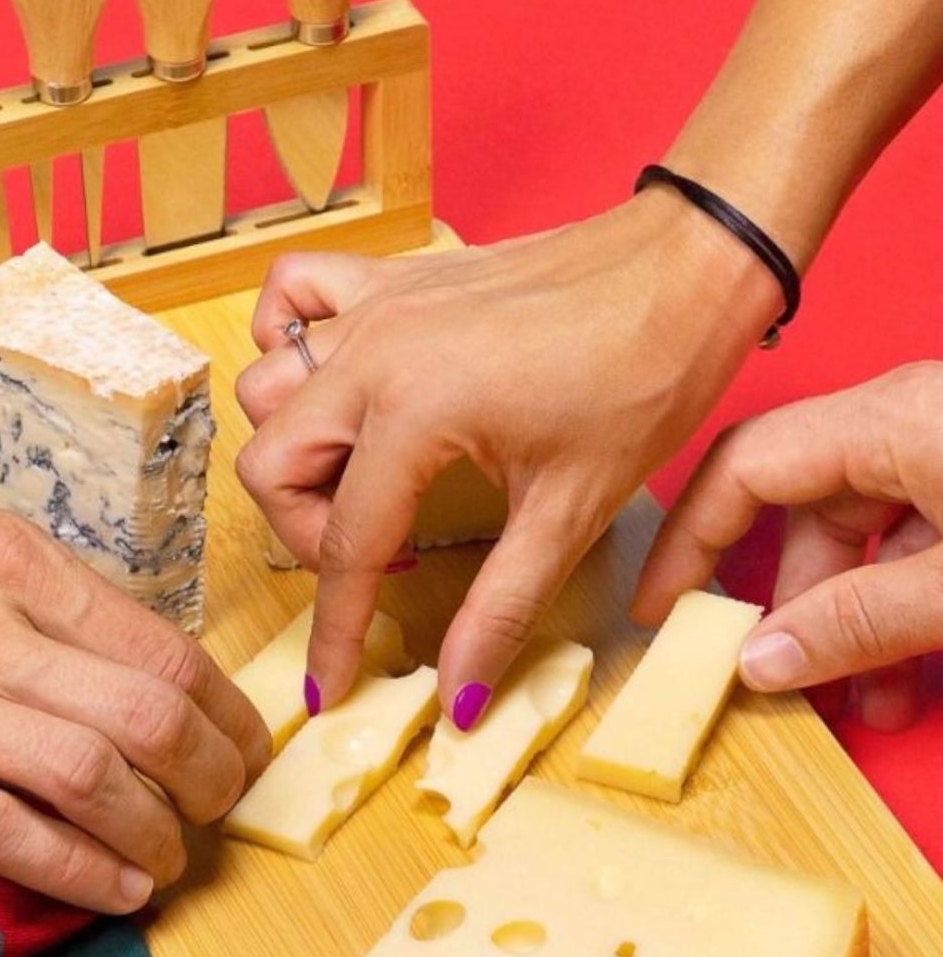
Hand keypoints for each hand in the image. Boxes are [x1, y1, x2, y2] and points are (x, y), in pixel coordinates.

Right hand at [0, 461, 268, 910]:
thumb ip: (18, 588)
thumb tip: (102, 646)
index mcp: (5, 560)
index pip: (160, 643)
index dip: (223, 710)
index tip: (240, 746)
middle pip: (148, 714)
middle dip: (209, 777)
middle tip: (219, 811)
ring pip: (91, 777)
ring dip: (153, 834)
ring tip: (167, 862)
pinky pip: (4, 835)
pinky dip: (76, 872)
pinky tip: (110, 891)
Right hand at [234, 189, 779, 722]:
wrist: (689, 266)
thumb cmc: (644, 373)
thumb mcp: (572, 511)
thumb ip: (499, 607)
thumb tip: (460, 690)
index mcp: (413, 410)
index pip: (345, 544)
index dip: (334, 629)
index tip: (329, 683)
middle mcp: (374, 353)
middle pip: (272, 466)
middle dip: (307, 536)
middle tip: (372, 564)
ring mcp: (377, 308)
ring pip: (268, 388)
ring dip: (294, 450)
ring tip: (362, 485)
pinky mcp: (394, 280)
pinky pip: (293, 297)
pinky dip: (288, 340)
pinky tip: (336, 385)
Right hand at [634, 362, 942, 730]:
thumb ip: (861, 622)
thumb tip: (761, 663)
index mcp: (889, 421)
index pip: (743, 469)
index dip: (689, 544)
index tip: (663, 614)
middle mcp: (909, 422)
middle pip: (803, 513)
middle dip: (788, 609)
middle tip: (768, 682)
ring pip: (864, 537)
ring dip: (853, 624)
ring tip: (861, 707)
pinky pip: (917, 540)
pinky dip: (902, 608)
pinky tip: (907, 677)